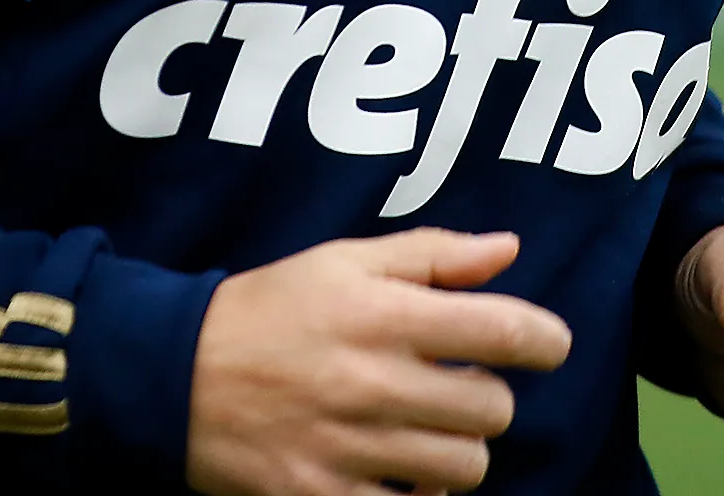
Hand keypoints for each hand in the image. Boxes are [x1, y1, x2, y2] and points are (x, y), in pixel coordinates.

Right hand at [188, 228, 571, 495]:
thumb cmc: (271, 308)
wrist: (175, 374)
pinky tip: (403, 473)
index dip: (545, 340)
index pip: (502, 330)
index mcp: (383, 313)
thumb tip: (510, 251)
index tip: (548, 345)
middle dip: (488, 396)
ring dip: (460, 450)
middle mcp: (372, 381)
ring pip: (465, 467)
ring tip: (430, 429)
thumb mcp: (345, 261)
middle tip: (457, 384)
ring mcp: (350, 448)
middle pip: (493, 408)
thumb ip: (433, 255)